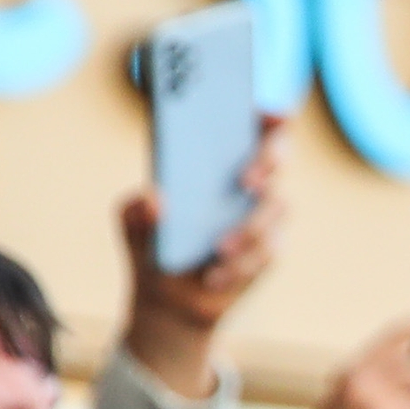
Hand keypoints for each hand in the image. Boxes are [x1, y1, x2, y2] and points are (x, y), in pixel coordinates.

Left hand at [115, 116, 287, 399]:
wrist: (167, 296)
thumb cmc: (151, 242)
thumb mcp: (131, 221)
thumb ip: (136, 208)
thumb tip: (155, 199)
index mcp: (216, 156)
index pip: (253, 123)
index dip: (269, 114)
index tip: (267, 113)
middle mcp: (247, 179)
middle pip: (278, 155)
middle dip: (268, 161)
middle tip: (243, 180)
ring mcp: (263, 215)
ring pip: (276, 208)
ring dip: (249, 229)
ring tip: (218, 249)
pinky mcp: (268, 251)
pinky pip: (267, 251)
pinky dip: (241, 264)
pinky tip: (216, 276)